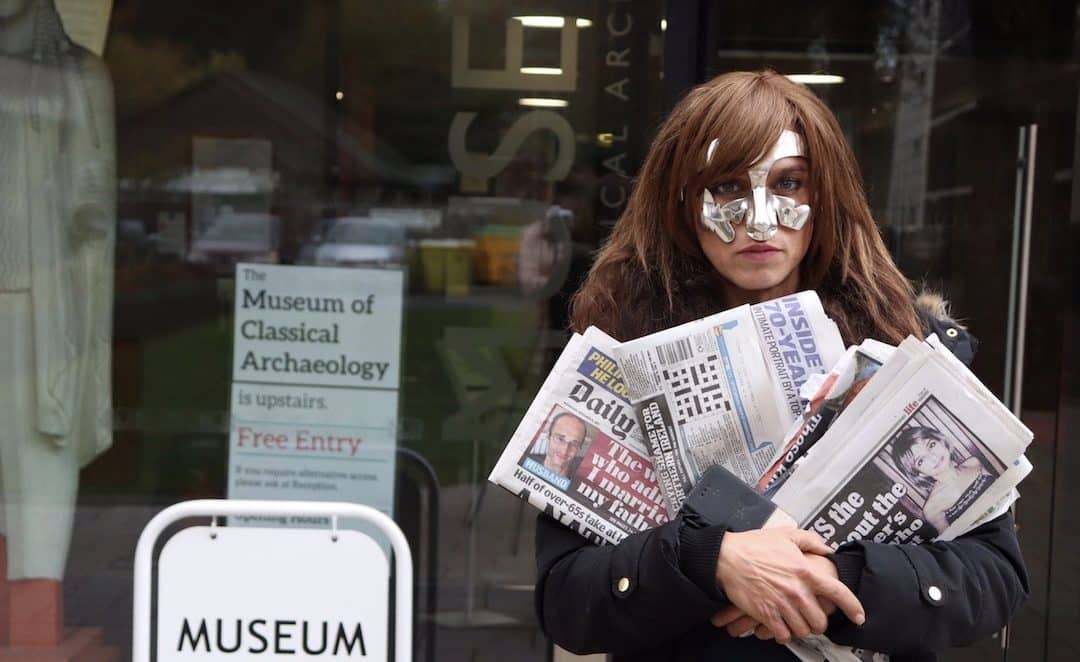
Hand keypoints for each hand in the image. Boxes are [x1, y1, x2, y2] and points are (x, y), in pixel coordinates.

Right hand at [713, 529, 864, 643]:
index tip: (858, 615)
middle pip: (820, 620)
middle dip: (819, 622)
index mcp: (805, 571)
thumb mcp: (785, 535)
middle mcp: (796, 590)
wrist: (726, 557)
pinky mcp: (766, 614)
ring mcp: (781, 604)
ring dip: (802, 629)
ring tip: (797, 622)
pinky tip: (781, 627)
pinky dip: (784, 634)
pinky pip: (783, 634)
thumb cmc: (752, 545)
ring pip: (803, 630)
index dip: (853, 607)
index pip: (838, 593)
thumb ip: (810, 540)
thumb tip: (826, 549)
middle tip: (814, 618)